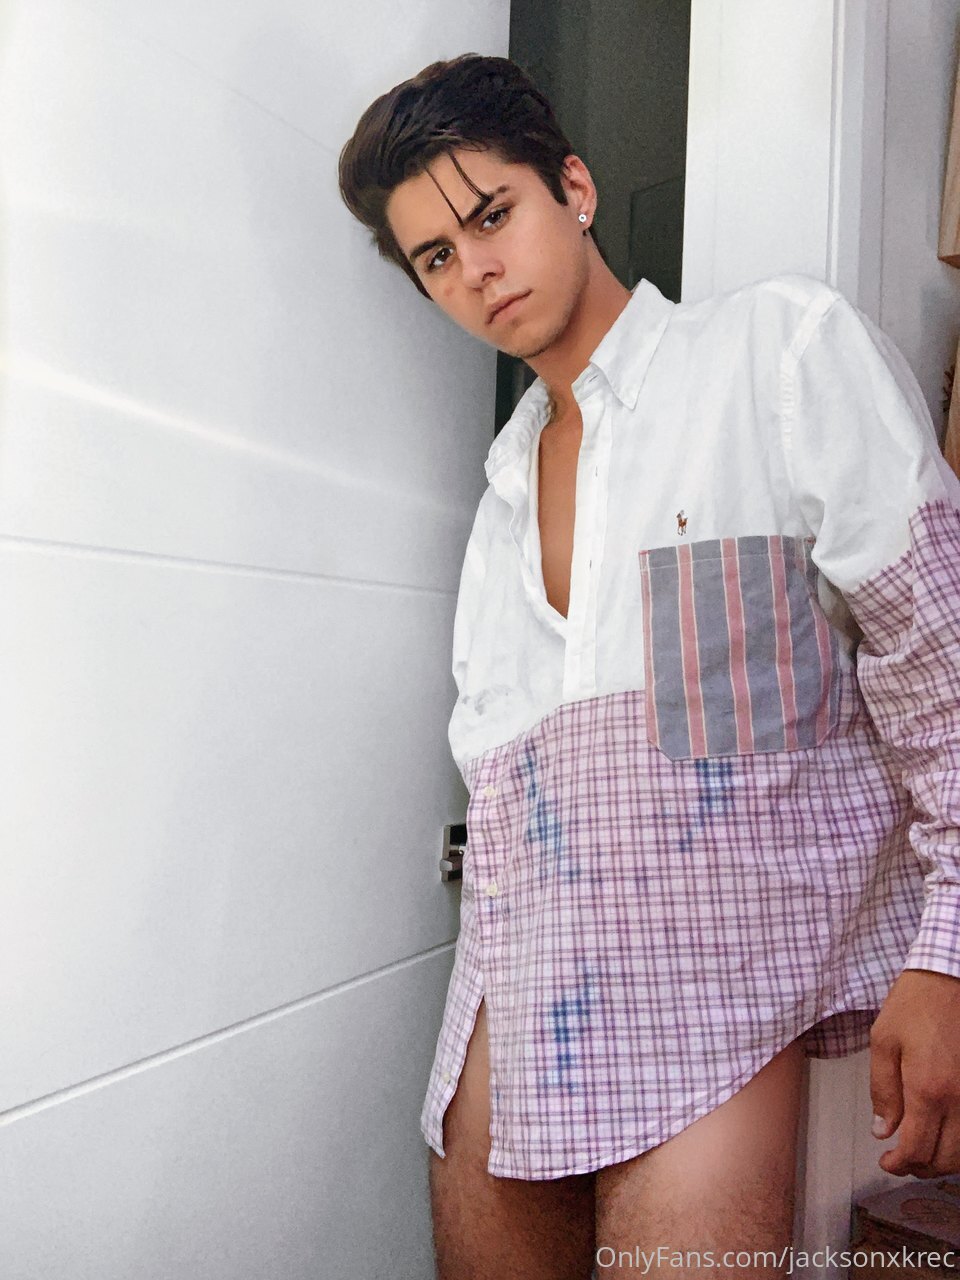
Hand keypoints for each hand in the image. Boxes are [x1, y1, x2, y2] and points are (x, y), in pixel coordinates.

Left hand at [869, 968, 959, 1176]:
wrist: (950, 979)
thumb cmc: (915, 1005)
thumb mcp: (883, 1042)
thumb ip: (882, 1090)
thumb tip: (883, 1130)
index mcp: (928, 1089)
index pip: (917, 1149)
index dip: (899, 1164)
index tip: (887, 1162)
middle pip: (946, 1159)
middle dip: (921, 1167)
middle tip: (901, 1160)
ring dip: (944, 1160)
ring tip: (922, 1150)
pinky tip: (945, 1133)